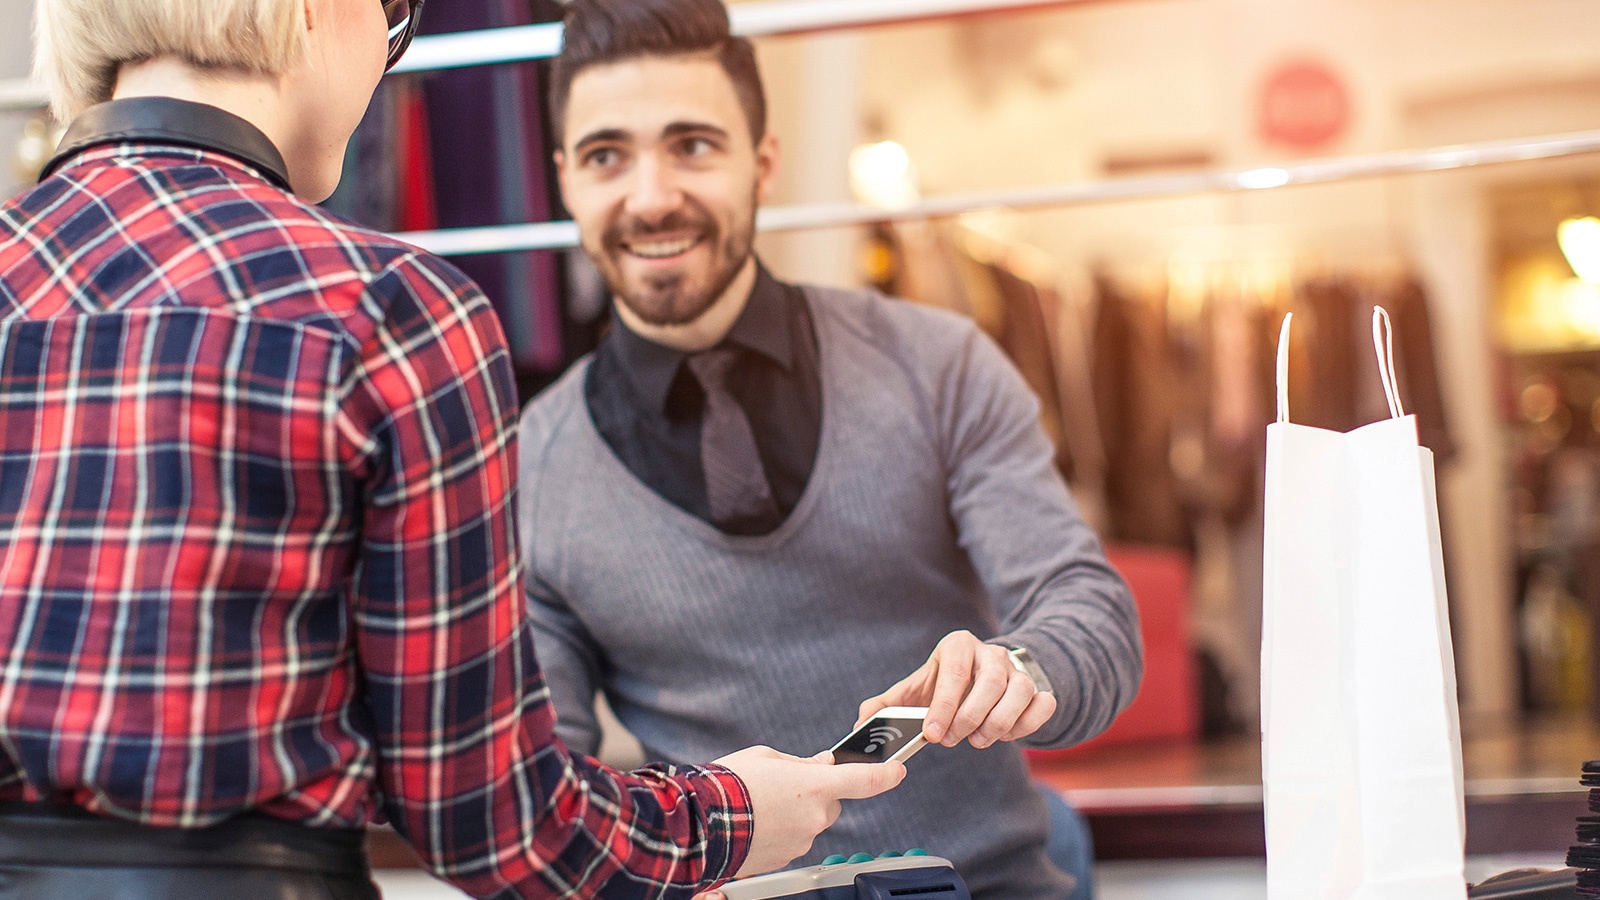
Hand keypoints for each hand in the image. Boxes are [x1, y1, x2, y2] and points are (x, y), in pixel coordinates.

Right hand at [714, 745, 904, 876]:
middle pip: (832, 803)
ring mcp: (802, 841)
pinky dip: (782, 830)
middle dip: (816, 794)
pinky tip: (758, 822)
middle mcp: (815, 817)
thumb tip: (822, 764)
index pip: (865, 781)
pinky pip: (795, 839)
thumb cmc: (730, 784)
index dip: (887, 775)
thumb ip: (801, 763)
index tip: (898, 770)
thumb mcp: (766, 757)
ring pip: (812, 822)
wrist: (700, 824)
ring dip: (796, 813)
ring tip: (762, 806)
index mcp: (815, 785)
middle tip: (785, 787)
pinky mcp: (788, 858)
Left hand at [856, 630, 1055, 748]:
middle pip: (991, 683)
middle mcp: (990, 653)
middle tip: (953, 740)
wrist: (978, 677)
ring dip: (1000, 723)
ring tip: (978, 740)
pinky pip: (1044, 702)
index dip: (944, 706)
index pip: (955, 672)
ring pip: (1021, 691)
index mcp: (957, 646)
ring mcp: (1017, 669)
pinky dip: (1028, 723)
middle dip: (970, 717)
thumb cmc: (941, 687)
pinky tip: (1006, 735)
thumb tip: (861, 720)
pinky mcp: (1038, 687)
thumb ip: (885, 705)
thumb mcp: (913, 690)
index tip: (932, 735)